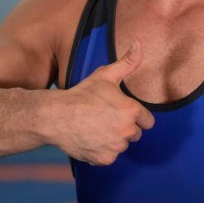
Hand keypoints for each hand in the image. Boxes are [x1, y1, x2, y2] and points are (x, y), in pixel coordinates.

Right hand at [49, 41, 154, 164]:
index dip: (135, 116)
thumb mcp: (106, 75)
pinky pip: (109, 156)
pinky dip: (102, 151)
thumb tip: (139, 43)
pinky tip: (91, 138)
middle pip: (135, 134)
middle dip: (124, 127)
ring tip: (97, 128)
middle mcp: (127, 131)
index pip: (148, 121)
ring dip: (114, 140)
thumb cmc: (82, 94)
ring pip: (122, 146)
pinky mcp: (104, 159)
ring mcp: (115, 147)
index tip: (122, 112)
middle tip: (106, 118)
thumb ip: (128, 61)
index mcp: (132, 111)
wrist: (55, 117)